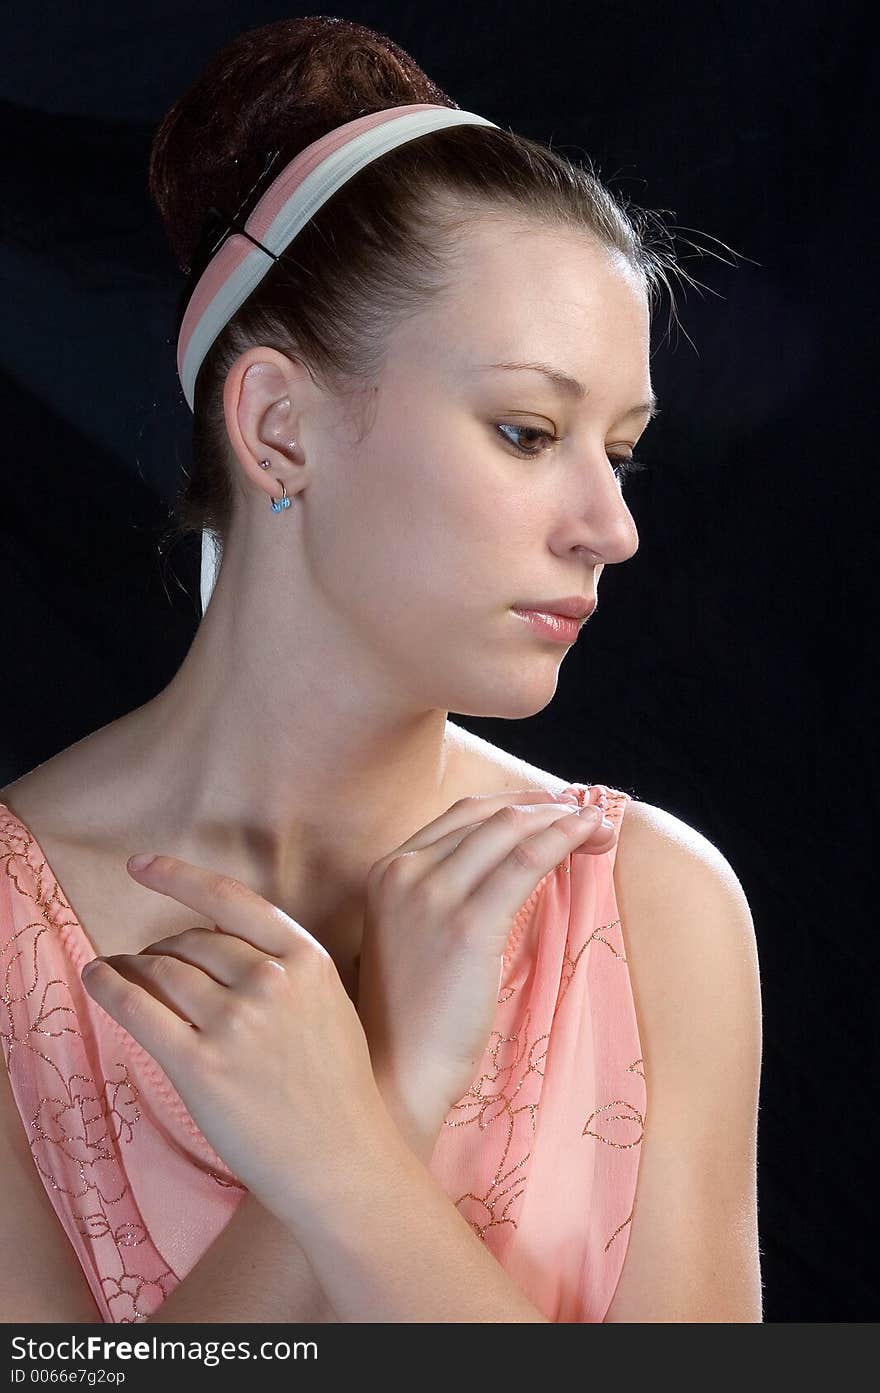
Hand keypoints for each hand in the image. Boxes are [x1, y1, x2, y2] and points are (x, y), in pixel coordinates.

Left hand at [79, 854, 390, 1228]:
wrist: (340, 1160)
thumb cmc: (336, 1086)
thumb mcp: (329, 1003)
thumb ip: (284, 965)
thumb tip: (216, 934)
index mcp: (306, 960)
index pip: (230, 899)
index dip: (178, 876)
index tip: (141, 866)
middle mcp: (270, 982)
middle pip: (191, 939)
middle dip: (164, 946)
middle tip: (151, 960)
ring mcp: (234, 1024)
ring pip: (162, 971)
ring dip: (133, 966)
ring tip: (120, 971)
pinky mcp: (199, 1066)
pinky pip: (138, 1009)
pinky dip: (109, 987)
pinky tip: (96, 977)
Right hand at [356, 788, 613, 1148]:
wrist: (394, 1076)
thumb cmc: (412, 1020)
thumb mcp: (416, 941)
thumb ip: (446, 899)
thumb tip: (511, 873)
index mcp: (387, 871)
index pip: (464, 815)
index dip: (519, 807)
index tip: (557, 812)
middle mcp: (403, 872)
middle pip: (489, 815)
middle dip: (548, 808)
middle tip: (590, 818)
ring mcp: (430, 895)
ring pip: (510, 829)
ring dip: (564, 819)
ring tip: (601, 827)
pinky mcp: (466, 926)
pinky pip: (526, 861)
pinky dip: (565, 837)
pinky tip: (592, 835)